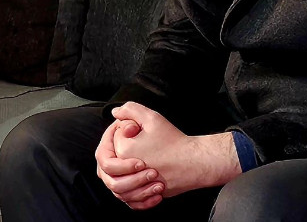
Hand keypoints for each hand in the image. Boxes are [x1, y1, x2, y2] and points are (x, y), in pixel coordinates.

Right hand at [95, 119, 165, 209]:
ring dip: (140, 191)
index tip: (141, 162)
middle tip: (152, 173)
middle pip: (111, 180)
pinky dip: (144, 201)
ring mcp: (124, 177)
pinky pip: (131, 202)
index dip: (121, 164)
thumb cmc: (168, 139)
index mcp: (115, 144)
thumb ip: (130, 111)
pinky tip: (158, 194)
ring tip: (158, 184)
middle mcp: (116, 161)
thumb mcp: (150, 119)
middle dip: (133, 179)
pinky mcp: (134, 190)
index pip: (104, 159)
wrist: (187, 160)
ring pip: (120, 193)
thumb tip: (115, 112)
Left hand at [111, 102, 240, 197]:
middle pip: (113, 155)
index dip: (126, 128)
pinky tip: (144, 174)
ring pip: (118, 177)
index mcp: (124, 150)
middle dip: (125, 144)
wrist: (193, 163)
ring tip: (143, 156)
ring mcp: (134, 185)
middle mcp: (125, 170)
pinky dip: (133, 186)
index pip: (113, 136)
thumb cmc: (174, 141)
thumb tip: (115, 113)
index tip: (139, 128)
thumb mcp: (152, 117)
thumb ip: (130, 110)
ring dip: (127, 165)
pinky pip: (129, 195)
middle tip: (142, 141)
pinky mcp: (143, 194)